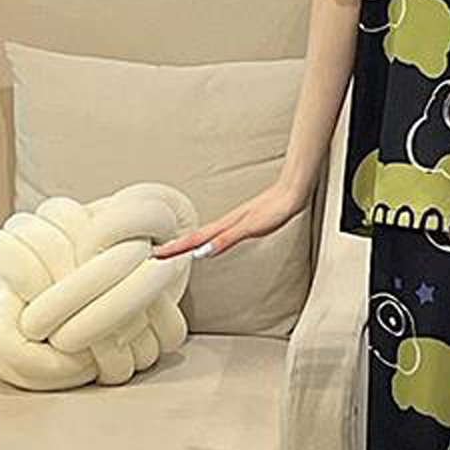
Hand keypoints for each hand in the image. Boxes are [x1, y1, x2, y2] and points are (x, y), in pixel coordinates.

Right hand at [151, 179, 307, 259]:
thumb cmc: (274, 209)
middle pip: (196, 237)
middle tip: (158, 254)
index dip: (176, 249)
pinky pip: (217, 232)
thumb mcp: (250, 227)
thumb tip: (203, 252)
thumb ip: (226, 239)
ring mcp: (234, 222)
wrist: (291, 194)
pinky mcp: (244, 221)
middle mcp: (226, 223)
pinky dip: (206, 238)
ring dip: (189, 242)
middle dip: (176, 246)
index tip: (157, 255)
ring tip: (176, 249)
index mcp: (225, 226)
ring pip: (205, 233)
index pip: (194, 240)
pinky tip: (210, 241)